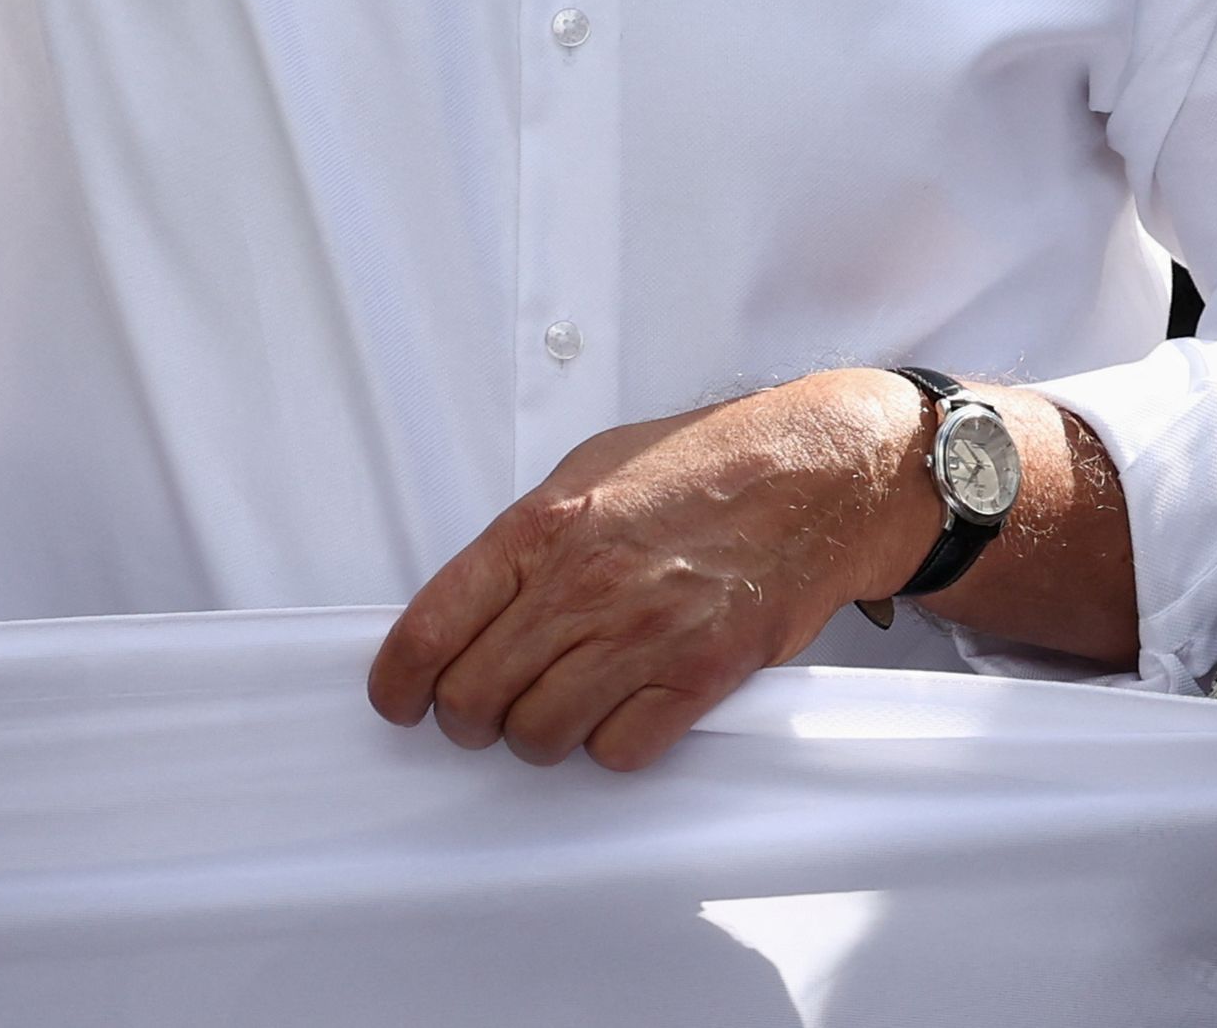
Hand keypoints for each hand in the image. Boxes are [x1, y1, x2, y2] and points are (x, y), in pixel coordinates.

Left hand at [366, 370, 943, 772]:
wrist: (817, 477)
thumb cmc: (707, 465)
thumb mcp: (591, 469)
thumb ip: (527, 539)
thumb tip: (473, 601)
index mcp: (542, 527)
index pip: (432, 627)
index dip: (399, 682)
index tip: (398, 701)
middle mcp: (583, 584)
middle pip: (475, 698)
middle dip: (468, 718)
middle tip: (484, 709)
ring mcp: (643, 634)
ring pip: (540, 736)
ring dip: (538, 736)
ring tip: (557, 708)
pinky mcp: (700, 676)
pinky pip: (621, 751)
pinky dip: (611, 746)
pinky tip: (621, 711)